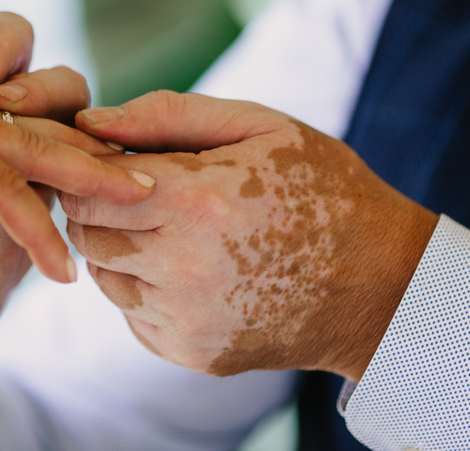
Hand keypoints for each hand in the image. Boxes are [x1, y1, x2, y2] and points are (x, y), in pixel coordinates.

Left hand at [63, 90, 437, 381]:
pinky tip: (190, 269)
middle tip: (141, 193)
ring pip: (104, 277)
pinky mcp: (193, 353)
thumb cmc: (322, 187)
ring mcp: (187, 319)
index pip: (87, 189)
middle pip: (86, 234)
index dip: (90, 170)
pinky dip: (146, 290)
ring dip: (121, 249)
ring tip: (171, 229)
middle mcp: (184, 267)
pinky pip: (133, 315)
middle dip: (99, 208)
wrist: (383, 283)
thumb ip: (166, 116)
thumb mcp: (259, 126)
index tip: (113, 161)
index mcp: (198, 200)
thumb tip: (88, 119)